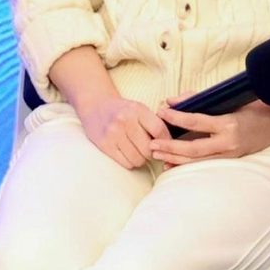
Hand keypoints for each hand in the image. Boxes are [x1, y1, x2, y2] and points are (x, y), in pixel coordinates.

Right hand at [68, 78, 187, 172]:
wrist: (95, 106)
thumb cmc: (123, 110)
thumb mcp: (140, 109)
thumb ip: (155, 122)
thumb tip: (174, 142)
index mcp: (137, 110)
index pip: (159, 131)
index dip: (167, 141)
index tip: (167, 145)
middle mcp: (124, 120)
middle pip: (149, 149)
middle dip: (153, 152)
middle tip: (150, 149)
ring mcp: (113, 133)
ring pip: (138, 159)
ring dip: (141, 158)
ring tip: (137, 150)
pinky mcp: (104, 145)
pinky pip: (126, 163)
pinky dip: (130, 161)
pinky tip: (128, 152)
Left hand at [155, 97, 269, 163]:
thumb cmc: (254, 105)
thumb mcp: (229, 98)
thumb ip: (200, 99)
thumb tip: (173, 100)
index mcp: (230, 124)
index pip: (197, 122)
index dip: (177, 118)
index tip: (161, 112)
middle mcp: (230, 142)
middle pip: (194, 148)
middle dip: (170, 147)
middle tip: (152, 144)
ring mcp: (232, 154)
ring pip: (198, 161)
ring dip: (176, 159)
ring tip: (157, 156)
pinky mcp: (233, 160)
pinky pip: (206, 164)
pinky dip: (188, 164)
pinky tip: (173, 164)